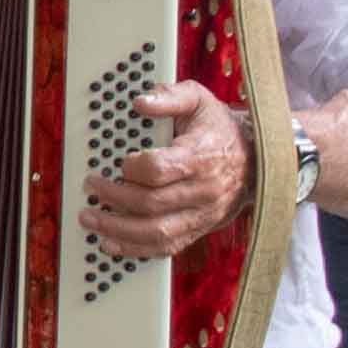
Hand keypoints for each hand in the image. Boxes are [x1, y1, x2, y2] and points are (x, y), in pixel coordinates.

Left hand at [83, 84, 247, 258]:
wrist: (256, 160)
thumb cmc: (220, 128)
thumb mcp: (199, 100)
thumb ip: (169, 97)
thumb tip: (140, 102)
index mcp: (201, 156)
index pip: (159, 170)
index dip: (131, 168)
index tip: (120, 162)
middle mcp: (203, 190)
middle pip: (151, 204)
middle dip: (114, 198)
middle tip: (92, 187)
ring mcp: (202, 215)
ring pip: (157, 233)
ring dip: (118, 230)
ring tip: (92, 220)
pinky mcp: (199, 229)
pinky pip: (167, 247)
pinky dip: (136, 250)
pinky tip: (112, 243)